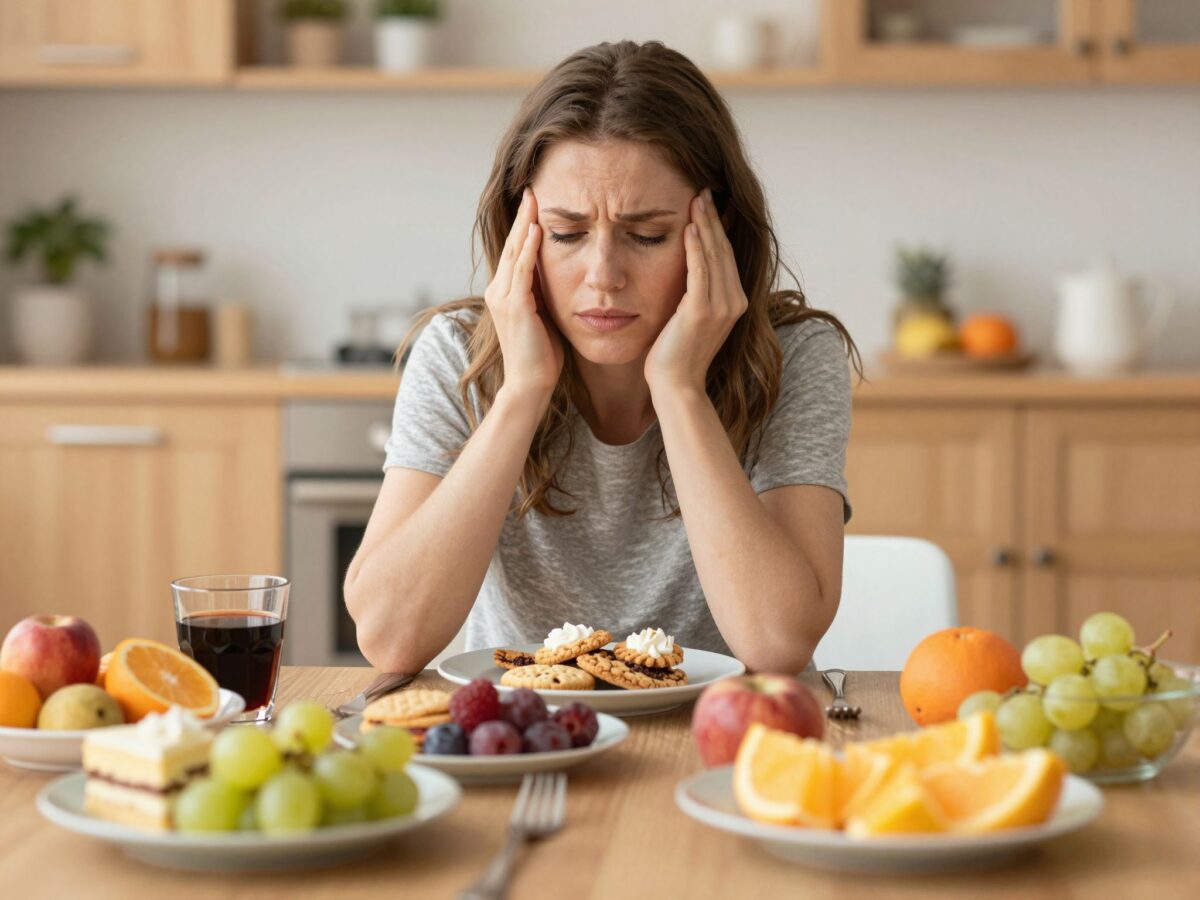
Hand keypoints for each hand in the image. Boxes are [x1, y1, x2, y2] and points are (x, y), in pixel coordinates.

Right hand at [484, 187, 563, 400]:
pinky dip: (529, 248)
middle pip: (511, 245)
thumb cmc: (542, 356)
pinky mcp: (514, 306)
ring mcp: (503, 298)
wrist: (531, 384)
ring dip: (525, 224)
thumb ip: (544, 294)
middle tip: (532, 189)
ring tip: (534, 199)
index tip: (535, 203)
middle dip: (523, 216)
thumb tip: (558, 275)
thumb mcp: (544, 316)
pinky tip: (537, 229)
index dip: (524, 226)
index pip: (514, 252)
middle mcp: (498, 291)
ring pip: (514, 253)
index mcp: (504, 293)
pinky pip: (522, 270)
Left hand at [645, 187, 747, 393]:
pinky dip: (696, 247)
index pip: (726, 255)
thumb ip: (695, 291)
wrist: (675, 385)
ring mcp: (721, 307)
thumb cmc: (675, 353)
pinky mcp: (702, 312)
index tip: (708, 202)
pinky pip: (700, 271)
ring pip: (714, 256)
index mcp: (734, 301)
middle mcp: (734, 302)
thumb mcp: (690, 316)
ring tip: (697, 198)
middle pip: (723, 250)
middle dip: (713, 218)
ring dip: (705, 224)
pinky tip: (690, 227)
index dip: (718, 227)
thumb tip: (689, 266)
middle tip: (703, 190)